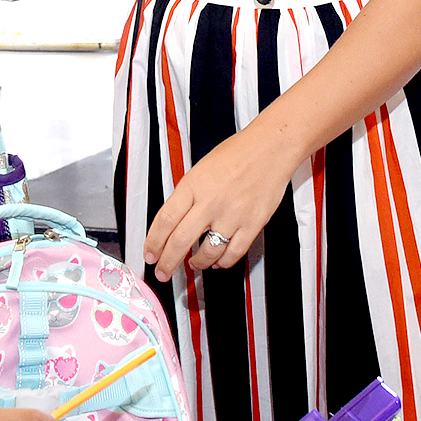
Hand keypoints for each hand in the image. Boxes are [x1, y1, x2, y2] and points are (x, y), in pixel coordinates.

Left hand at [142, 125, 297, 282]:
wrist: (271, 148)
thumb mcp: (200, 169)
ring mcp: (232, 215)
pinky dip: (222, 262)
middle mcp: (210, 202)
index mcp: (193, 186)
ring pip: (207, 252)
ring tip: (193, 264)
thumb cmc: (237, 154)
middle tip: (162, 272)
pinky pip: (234, 252)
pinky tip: (217, 261)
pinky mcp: (252, 224)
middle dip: (167, 263)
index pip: (165, 220)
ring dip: (196, 263)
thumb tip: (173, 223)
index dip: (154, 242)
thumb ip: (187, 196)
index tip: (149, 254)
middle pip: (180, 241)